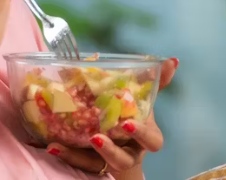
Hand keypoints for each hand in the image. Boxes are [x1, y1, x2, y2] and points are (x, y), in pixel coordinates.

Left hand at [47, 58, 178, 176]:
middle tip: (96, 137)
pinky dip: (65, 155)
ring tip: (59, 144)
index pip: (152, 141)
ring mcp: (107, 161)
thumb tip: (173, 60)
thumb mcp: (142, 98)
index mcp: (144, 136)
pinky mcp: (89, 163)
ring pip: (96, 165)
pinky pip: (78, 164)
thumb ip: (155, 81)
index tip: (127, 123)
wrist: (118, 141)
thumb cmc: (131, 115)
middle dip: (110, 150)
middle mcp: (128, 152)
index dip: (141, 134)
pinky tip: (51, 146)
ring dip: (79, 156)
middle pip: (124, 159)